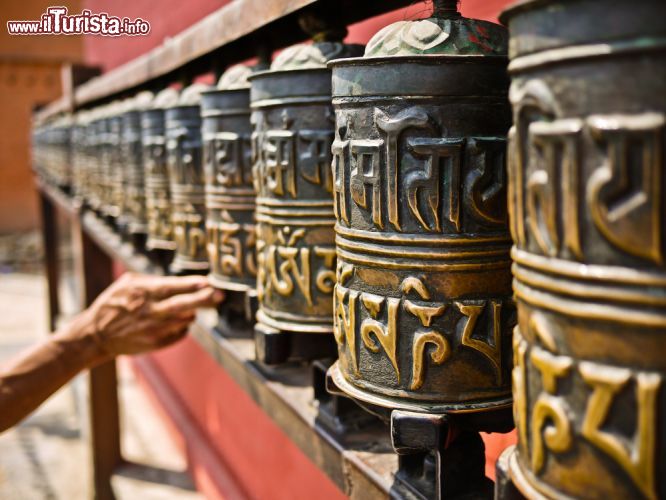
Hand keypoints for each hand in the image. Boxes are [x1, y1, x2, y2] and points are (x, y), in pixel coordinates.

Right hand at [75, 273, 223, 359]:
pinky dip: (184, 325)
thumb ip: (153, 280)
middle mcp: (150, 312)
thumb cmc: (114, 303)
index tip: (208, 281)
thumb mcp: (128, 283)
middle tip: (220, 295)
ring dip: (193, 312)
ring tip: (196, 306)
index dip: (192, 284)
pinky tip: (179, 320)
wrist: (96, 334)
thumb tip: (180, 281)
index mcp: (143, 293)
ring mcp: (154, 330)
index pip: (172, 287)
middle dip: (203, 299)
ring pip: (184, 320)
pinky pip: (180, 333)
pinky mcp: (156, 343)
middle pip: (182, 305)